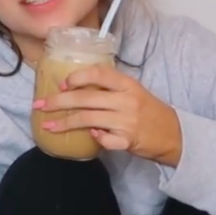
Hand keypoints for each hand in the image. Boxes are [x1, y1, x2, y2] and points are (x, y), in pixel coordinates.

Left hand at [33, 65, 183, 166]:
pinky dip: (94, 138)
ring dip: (65, 123)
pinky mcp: (129, 140)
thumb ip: (109, 88)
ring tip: (48, 125)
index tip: (61, 84)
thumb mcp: (132, 92)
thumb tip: (74, 87)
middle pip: (85, 99)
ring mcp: (128, 121)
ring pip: (88, 120)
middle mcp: (126, 101)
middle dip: (58, 102)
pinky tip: (89, 137)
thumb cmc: (148, 111)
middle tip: (39, 105)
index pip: (99, 74)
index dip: (78, 77)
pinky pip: (104, 140)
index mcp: (127, 84)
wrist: (175, 134)